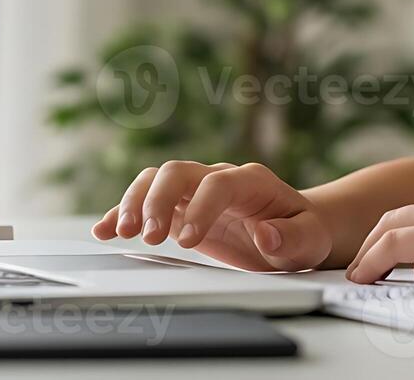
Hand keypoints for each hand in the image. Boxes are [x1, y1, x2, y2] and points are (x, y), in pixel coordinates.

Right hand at [91, 161, 331, 271]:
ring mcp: (195, 191)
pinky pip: (145, 201)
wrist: (293, 229)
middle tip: (149, 235)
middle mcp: (218, 178)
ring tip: (122, 232)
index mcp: (251, 181)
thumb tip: (266, 234)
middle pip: (178, 172)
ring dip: (135, 202)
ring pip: (156, 180)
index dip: (200, 208)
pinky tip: (103, 230)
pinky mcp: (178, 208)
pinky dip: (121, 213)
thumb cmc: (302, 233)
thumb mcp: (310, 240)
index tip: (188, 241)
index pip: (218, 184)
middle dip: (159, 200)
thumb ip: (292, 238)